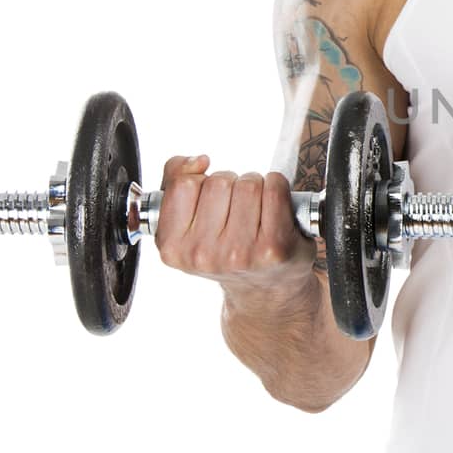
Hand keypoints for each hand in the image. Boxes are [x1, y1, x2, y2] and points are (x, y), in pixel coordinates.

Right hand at [153, 155, 317, 291]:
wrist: (265, 291)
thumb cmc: (225, 250)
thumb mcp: (184, 223)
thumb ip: (174, 181)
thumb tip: (197, 161)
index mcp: (173, 248)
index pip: (184, 185)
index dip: (201, 182)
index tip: (210, 199)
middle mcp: (204, 254)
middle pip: (219, 180)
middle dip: (231, 185)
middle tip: (236, 210)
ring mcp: (240, 252)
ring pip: (248, 182)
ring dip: (256, 186)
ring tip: (255, 211)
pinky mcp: (274, 246)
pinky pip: (275, 187)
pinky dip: (278, 188)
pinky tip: (275, 210)